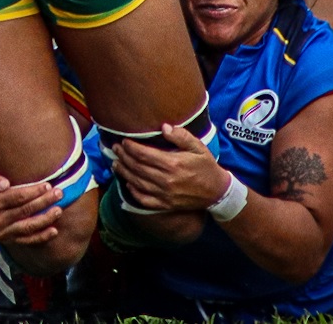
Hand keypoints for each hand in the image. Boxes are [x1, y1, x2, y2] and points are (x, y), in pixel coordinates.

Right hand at [0, 169, 65, 245]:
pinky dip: (41, 237)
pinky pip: (27, 240)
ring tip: (59, 210)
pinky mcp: (8, 240)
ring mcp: (3, 232)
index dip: (33, 191)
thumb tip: (5, 184)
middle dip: (44, 201)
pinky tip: (54, 231)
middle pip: (25, 210)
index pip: (16, 197)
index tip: (47, 185)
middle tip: (59, 193)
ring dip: (45, 219)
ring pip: (28, 226)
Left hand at [109, 121, 230, 213]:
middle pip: (138, 167)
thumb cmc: (206, 166)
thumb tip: (164, 127)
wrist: (217, 192)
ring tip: (116, 163)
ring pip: (138, 183)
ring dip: (124, 172)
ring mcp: (165, 194)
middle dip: (124, 157)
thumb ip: (181, 136)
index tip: (124, 141)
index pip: (144, 154)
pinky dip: (134, 192)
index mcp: (173, 164)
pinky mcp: (166, 205)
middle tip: (115, 149)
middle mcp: (166, 180)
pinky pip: (145, 200)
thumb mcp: (198, 147)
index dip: (131, 147)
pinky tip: (128, 184)